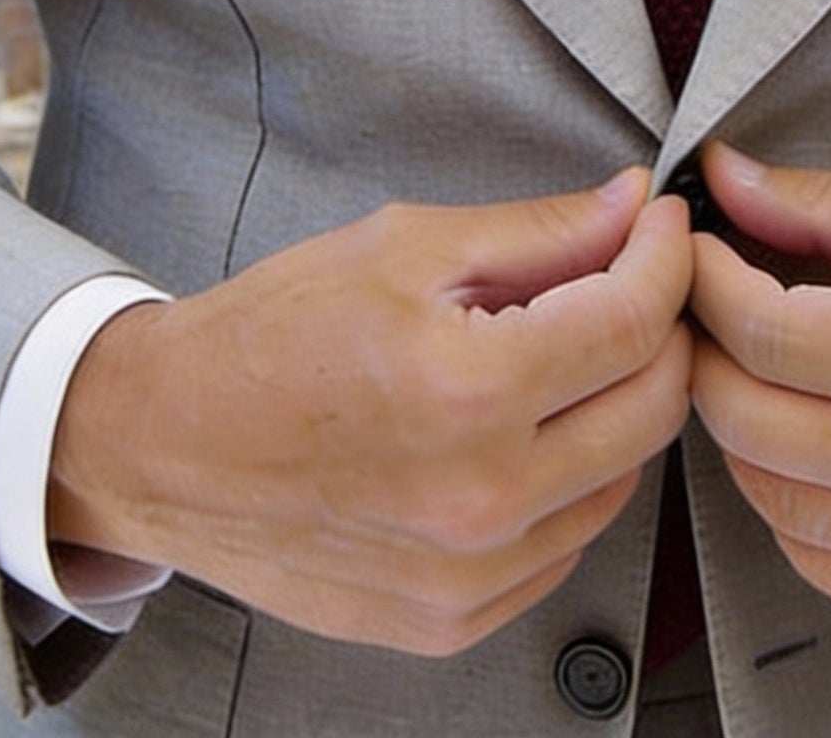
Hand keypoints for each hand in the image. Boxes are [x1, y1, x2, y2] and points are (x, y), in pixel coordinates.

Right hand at [47, 168, 692, 654]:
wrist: (164, 444)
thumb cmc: (270, 337)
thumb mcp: (404, 246)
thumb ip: (538, 232)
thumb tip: (631, 209)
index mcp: (465, 390)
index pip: (634, 320)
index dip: (666, 257)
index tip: (660, 227)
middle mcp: (479, 498)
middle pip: (653, 406)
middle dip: (658, 327)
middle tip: (626, 280)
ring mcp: (468, 576)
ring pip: (623, 477)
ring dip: (614, 405)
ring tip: (556, 355)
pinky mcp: (453, 620)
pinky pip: (567, 542)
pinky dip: (568, 479)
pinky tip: (518, 431)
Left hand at [687, 142, 830, 635]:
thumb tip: (727, 180)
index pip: (762, 332)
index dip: (706, 282)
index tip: (699, 250)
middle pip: (749, 420)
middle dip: (708, 351)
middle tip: (713, 306)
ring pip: (773, 502)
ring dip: (742, 430)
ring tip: (758, 372)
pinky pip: (830, 569)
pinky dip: (793, 510)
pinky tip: (807, 451)